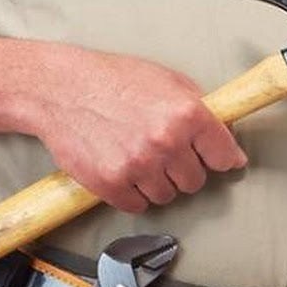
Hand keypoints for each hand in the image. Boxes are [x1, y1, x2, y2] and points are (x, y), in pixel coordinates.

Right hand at [30, 46, 246, 212]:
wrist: (60, 90)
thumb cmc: (112, 81)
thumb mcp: (166, 81)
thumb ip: (199, 109)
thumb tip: (226, 137)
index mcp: (185, 114)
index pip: (224, 156)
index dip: (220, 159)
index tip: (218, 161)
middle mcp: (165, 142)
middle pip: (195, 182)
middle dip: (182, 170)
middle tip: (163, 152)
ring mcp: (139, 166)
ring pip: (167, 196)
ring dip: (156, 183)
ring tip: (138, 156)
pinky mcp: (113, 185)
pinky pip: (138, 205)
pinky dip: (132, 193)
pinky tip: (123, 169)